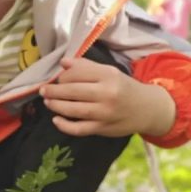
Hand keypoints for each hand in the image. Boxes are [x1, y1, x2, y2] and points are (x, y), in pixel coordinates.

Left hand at [39, 57, 175, 137]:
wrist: (147, 109)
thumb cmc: (124, 88)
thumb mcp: (109, 72)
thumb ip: (86, 67)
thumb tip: (63, 62)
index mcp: (108, 76)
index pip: (78, 74)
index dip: (63, 76)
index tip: (57, 78)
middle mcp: (107, 94)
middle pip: (73, 91)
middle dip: (54, 90)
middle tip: (43, 90)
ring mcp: (104, 113)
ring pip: (73, 110)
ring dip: (56, 106)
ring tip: (47, 102)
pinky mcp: (103, 128)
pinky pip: (79, 129)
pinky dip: (64, 126)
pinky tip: (56, 120)